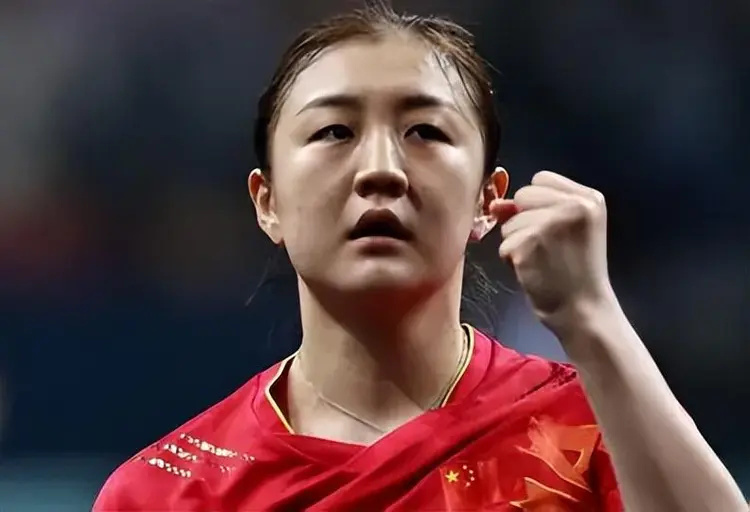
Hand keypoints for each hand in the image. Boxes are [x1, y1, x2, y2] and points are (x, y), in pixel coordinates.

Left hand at [491, 171, 614, 333]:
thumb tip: (495, 203)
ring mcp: (550, 223)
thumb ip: (535, 209)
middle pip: (523, 194)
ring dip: (517, 243)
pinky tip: (534, 271)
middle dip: (525, 220)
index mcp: (589, 198)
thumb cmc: (575, 271)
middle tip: (548, 247)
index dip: (536, 203)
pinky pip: (504, 244)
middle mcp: (573, 205)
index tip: (551, 227)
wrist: (583, 310)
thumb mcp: (566, 231)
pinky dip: (512, 260)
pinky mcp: (529, 243)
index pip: (541, 179)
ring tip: (542, 261)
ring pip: (509, 222)